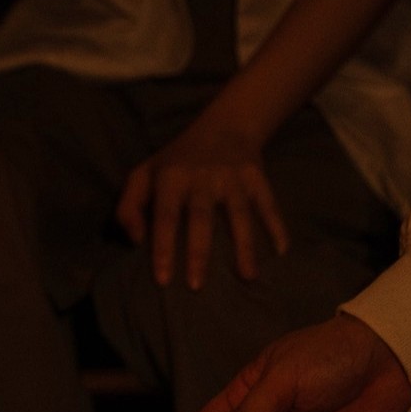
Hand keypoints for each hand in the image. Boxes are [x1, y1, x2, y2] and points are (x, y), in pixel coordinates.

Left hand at [116, 119, 288, 290]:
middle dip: (198, 253)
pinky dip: (277, 226)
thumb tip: (135, 240)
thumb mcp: (143, 174)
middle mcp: (202, 177)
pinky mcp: (257, 177)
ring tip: (248, 277)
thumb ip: (128, 207)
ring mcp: (233, 177)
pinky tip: (281, 251)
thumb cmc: (177, 161)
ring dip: (244, 246)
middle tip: (196, 286)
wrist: (225, 125)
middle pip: (201, 218)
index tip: (164, 279)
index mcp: (171, 177)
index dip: (163, 248)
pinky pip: (268, 204)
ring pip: (239, 214)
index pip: (165, 216)